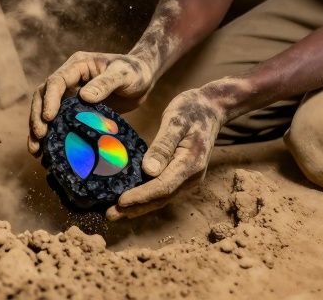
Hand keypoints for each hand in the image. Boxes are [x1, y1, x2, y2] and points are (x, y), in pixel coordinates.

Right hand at [27, 50, 157, 154]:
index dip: (49, 100)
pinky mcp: (76, 109)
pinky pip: (60, 121)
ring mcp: (71, 94)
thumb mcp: (123, 75)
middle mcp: (70, 79)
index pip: (56, 81)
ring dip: (39, 128)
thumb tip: (84, 97)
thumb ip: (106, 83)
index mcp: (77, 65)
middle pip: (43, 96)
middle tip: (39, 138)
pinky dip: (53, 136)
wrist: (144, 78)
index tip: (48, 118)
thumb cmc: (135, 71)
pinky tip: (49, 152)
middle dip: (37, 117)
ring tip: (36, 151)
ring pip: (46, 110)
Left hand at [106, 84, 230, 219]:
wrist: (212, 108)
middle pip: (161, 198)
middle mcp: (192, 176)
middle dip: (136, 208)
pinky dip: (147, 198)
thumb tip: (148, 171)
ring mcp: (190, 179)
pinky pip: (164, 191)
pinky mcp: (184, 176)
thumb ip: (163, 146)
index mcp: (191, 163)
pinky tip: (131, 200)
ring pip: (162, 198)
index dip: (141, 196)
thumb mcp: (176, 121)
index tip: (120, 202)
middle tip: (110, 215)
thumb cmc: (193, 109)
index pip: (162, 187)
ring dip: (139, 207)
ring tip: (115, 213)